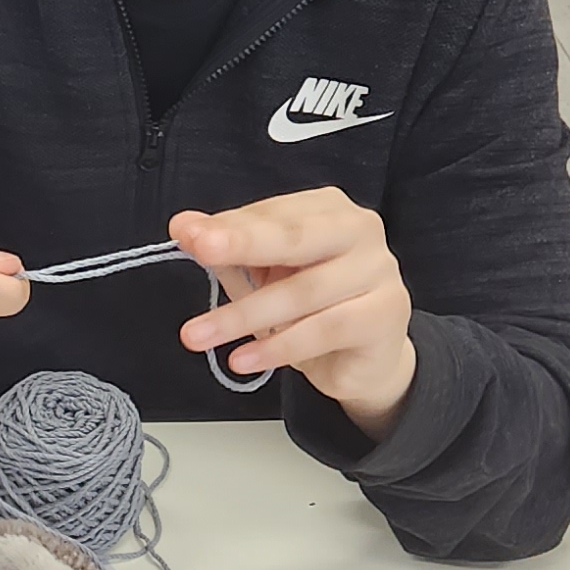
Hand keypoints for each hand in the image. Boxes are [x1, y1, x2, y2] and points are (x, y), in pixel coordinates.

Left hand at [169, 189, 414, 431]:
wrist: (365, 360)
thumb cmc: (312, 309)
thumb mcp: (264, 278)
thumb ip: (229, 252)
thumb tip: (184, 228)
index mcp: (328, 210)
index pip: (273, 213)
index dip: (228, 225)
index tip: (185, 232)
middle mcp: (359, 230)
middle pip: (295, 237)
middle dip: (242, 243)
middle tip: (200, 249)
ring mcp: (379, 270)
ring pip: (303, 291)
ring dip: (243, 315)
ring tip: (198, 334)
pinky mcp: (385, 314)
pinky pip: (324, 330)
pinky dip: (278, 347)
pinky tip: (243, 360)